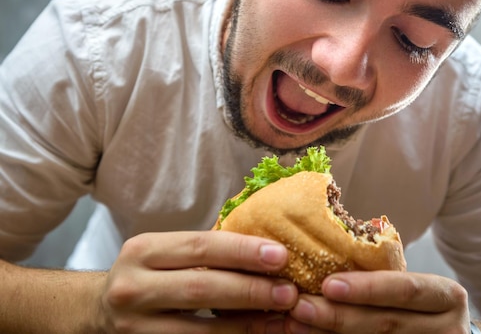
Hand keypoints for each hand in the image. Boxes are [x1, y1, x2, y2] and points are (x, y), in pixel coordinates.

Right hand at [98, 230, 297, 332]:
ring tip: (281, 318)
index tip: (280, 255)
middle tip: (289, 292)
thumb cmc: (149, 274)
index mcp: (143, 250)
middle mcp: (133, 287)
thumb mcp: (165, 254)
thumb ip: (205, 252)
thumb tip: (269, 252)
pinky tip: (256, 333)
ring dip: (247, 324)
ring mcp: (134, 326)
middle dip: (251, 289)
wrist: (99, 310)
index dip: (243, 251)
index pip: (200, 246)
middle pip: (202, 288)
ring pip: (201, 330)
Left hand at [286, 270, 469, 333]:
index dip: (367, 288)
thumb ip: (384, 276)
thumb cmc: (420, 305)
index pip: (406, 289)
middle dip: (338, 315)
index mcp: (447, 297)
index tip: (327, 284)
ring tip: (296, 326)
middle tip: (300, 306)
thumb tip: (326, 259)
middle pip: (386, 323)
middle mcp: (448, 328)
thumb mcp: (415, 288)